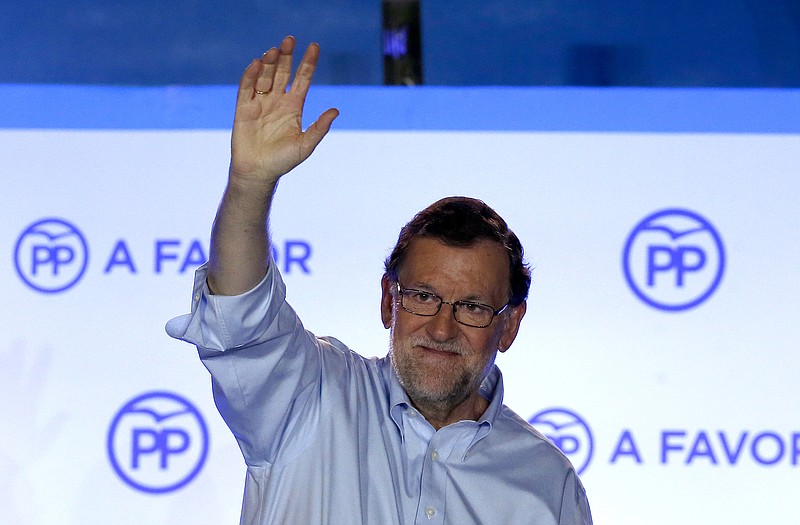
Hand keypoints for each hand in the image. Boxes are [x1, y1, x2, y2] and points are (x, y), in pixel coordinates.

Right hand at [230, 36, 338, 186]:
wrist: (257, 172)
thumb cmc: (283, 161)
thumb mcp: (305, 145)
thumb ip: (319, 128)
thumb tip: (335, 111)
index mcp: (294, 107)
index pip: (302, 79)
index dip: (308, 63)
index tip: (314, 46)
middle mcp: (277, 100)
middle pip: (283, 72)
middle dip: (287, 56)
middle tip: (290, 40)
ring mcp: (260, 102)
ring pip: (266, 76)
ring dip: (270, 62)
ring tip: (275, 50)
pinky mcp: (243, 108)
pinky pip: (246, 87)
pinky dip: (251, 75)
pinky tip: (257, 64)